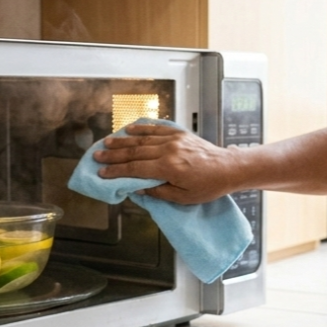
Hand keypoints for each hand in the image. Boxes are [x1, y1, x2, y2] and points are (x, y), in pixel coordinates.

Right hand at [93, 122, 241, 203]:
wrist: (228, 168)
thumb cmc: (208, 186)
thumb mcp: (183, 198)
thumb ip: (159, 191)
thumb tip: (138, 188)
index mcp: (168, 168)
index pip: (135, 169)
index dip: (116, 171)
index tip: (102, 173)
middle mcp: (168, 150)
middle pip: (134, 152)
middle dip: (114, 154)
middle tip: (97, 156)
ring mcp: (174, 139)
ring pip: (142, 139)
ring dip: (123, 140)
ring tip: (107, 142)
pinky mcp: (180, 134)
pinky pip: (157, 129)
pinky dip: (142, 128)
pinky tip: (130, 128)